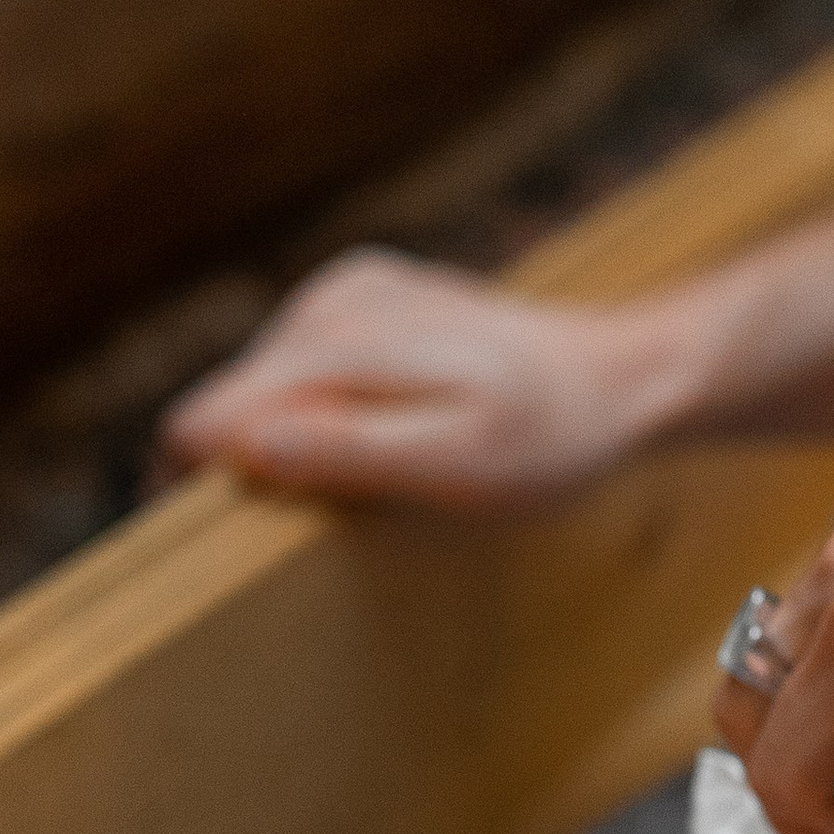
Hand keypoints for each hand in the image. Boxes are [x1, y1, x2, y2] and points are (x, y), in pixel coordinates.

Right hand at [161, 249, 664, 509]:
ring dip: (297, 438)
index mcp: (338, 346)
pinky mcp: (371, 296)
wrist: (629, 379)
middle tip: (338, 518)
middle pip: (230, 401)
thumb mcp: (460, 467)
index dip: (203, 489)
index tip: (239, 542)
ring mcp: (350, 291)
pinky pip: (310, 367)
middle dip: (256, 463)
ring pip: (267, 385)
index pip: (203, 420)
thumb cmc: (554, 441)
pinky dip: (331, 410)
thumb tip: (242, 445)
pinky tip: (395, 433)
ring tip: (380, 476)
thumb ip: (350, 454)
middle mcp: (331, 303)